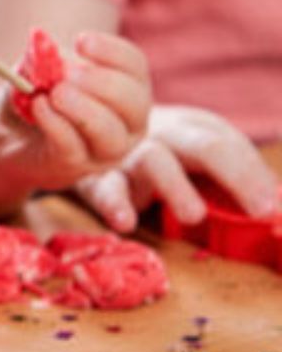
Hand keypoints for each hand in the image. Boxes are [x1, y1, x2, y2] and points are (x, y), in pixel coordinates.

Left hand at [0, 32, 151, 200]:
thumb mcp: (34, 70)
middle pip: (134, 101)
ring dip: (83, 110)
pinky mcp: (77, 166)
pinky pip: (74, 147)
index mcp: (127, 87)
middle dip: (103, 83)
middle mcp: (128, 121)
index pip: (135, 66)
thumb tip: (44, 46)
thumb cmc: (36, 95)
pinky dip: (56, 125)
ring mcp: (106, 149)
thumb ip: (42, 58)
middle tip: (69, 73)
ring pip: (110, 133)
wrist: (10, 136)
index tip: (81, 41)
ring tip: (55, 93)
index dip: (112, 52)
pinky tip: (39, 107)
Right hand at [72, 105, 278, 231]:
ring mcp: (131, 155)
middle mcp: (168, 136)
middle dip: (237, 176)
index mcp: (198, 129)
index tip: (276, 209)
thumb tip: (281, 211)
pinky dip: (115, 205)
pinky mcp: (98, 178)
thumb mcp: (200, 156)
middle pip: (206, 146)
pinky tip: (126, 222)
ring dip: (177, 187)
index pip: (237, 148)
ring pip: (155, 162)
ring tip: (194, 216)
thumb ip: (242, 179)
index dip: (258, 177)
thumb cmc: (162, 154)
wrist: (89, 128)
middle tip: (261, 209)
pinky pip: (106, 189)